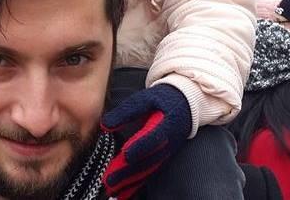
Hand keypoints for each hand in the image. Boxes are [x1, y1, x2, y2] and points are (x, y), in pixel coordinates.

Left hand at [101, 84, 191, 198]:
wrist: (185, 105)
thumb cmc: (161, 100)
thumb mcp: (145, 99)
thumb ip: (126, 111)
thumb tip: (105, 124)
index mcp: (165, 124)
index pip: (152, 137)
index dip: (140, 146)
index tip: (125, 154)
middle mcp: (167, 143)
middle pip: (147, 159)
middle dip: (128, 171)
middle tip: (109, 180)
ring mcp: (165, 154)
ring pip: (147, 170)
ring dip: (130, 182)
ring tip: (112, 190)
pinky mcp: (161, 159)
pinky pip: (148, 174)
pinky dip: (136, 185)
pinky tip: (123, 193)